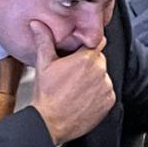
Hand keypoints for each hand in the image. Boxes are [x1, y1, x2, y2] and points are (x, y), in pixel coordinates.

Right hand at [28, 21, 115, 143]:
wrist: (50, 122)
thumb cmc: (47, 94)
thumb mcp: (44, 64)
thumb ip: (44, 41)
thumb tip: (37, 25)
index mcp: (87, 59)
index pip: (98, 41)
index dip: (90, 43)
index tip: (83, 47)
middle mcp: (101, 71)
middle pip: (99, 59)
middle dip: (88, 62)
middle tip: (72, 71)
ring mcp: (107, 87)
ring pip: (103, 76)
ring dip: (93, 78)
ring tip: (75, 87)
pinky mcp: (110, 101)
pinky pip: (106, 91)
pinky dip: (98, 93)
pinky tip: (82, 96)